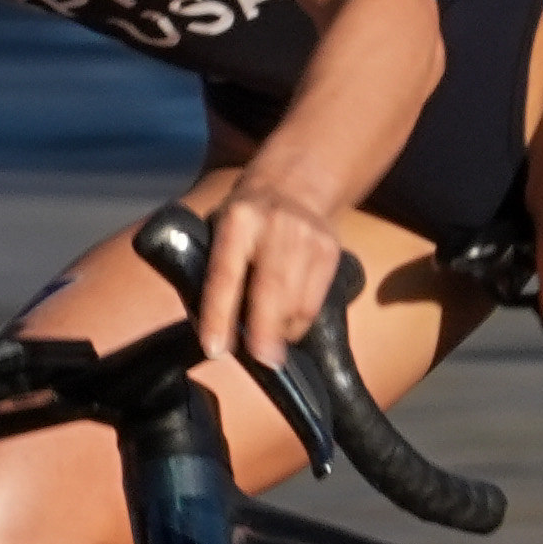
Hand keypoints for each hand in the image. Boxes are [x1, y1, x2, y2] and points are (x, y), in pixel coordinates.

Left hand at [196, 178, 348, 373]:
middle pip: (272, 289)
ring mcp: (309, 239)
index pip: (226, 273)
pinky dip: (299, 322)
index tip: (216, 348)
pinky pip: (315, 303)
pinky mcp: (331, 252)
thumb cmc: (247, 216)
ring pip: (298, 302)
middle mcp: (276, 227)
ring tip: (268, 345)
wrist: (296, 182)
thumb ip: (215, 266)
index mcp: (237, 221)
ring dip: (282, 332)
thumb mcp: (220, 226)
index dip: (219, 314)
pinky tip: (287, 326)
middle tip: (261, 361)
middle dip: (264, 331)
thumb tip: (211, 323)